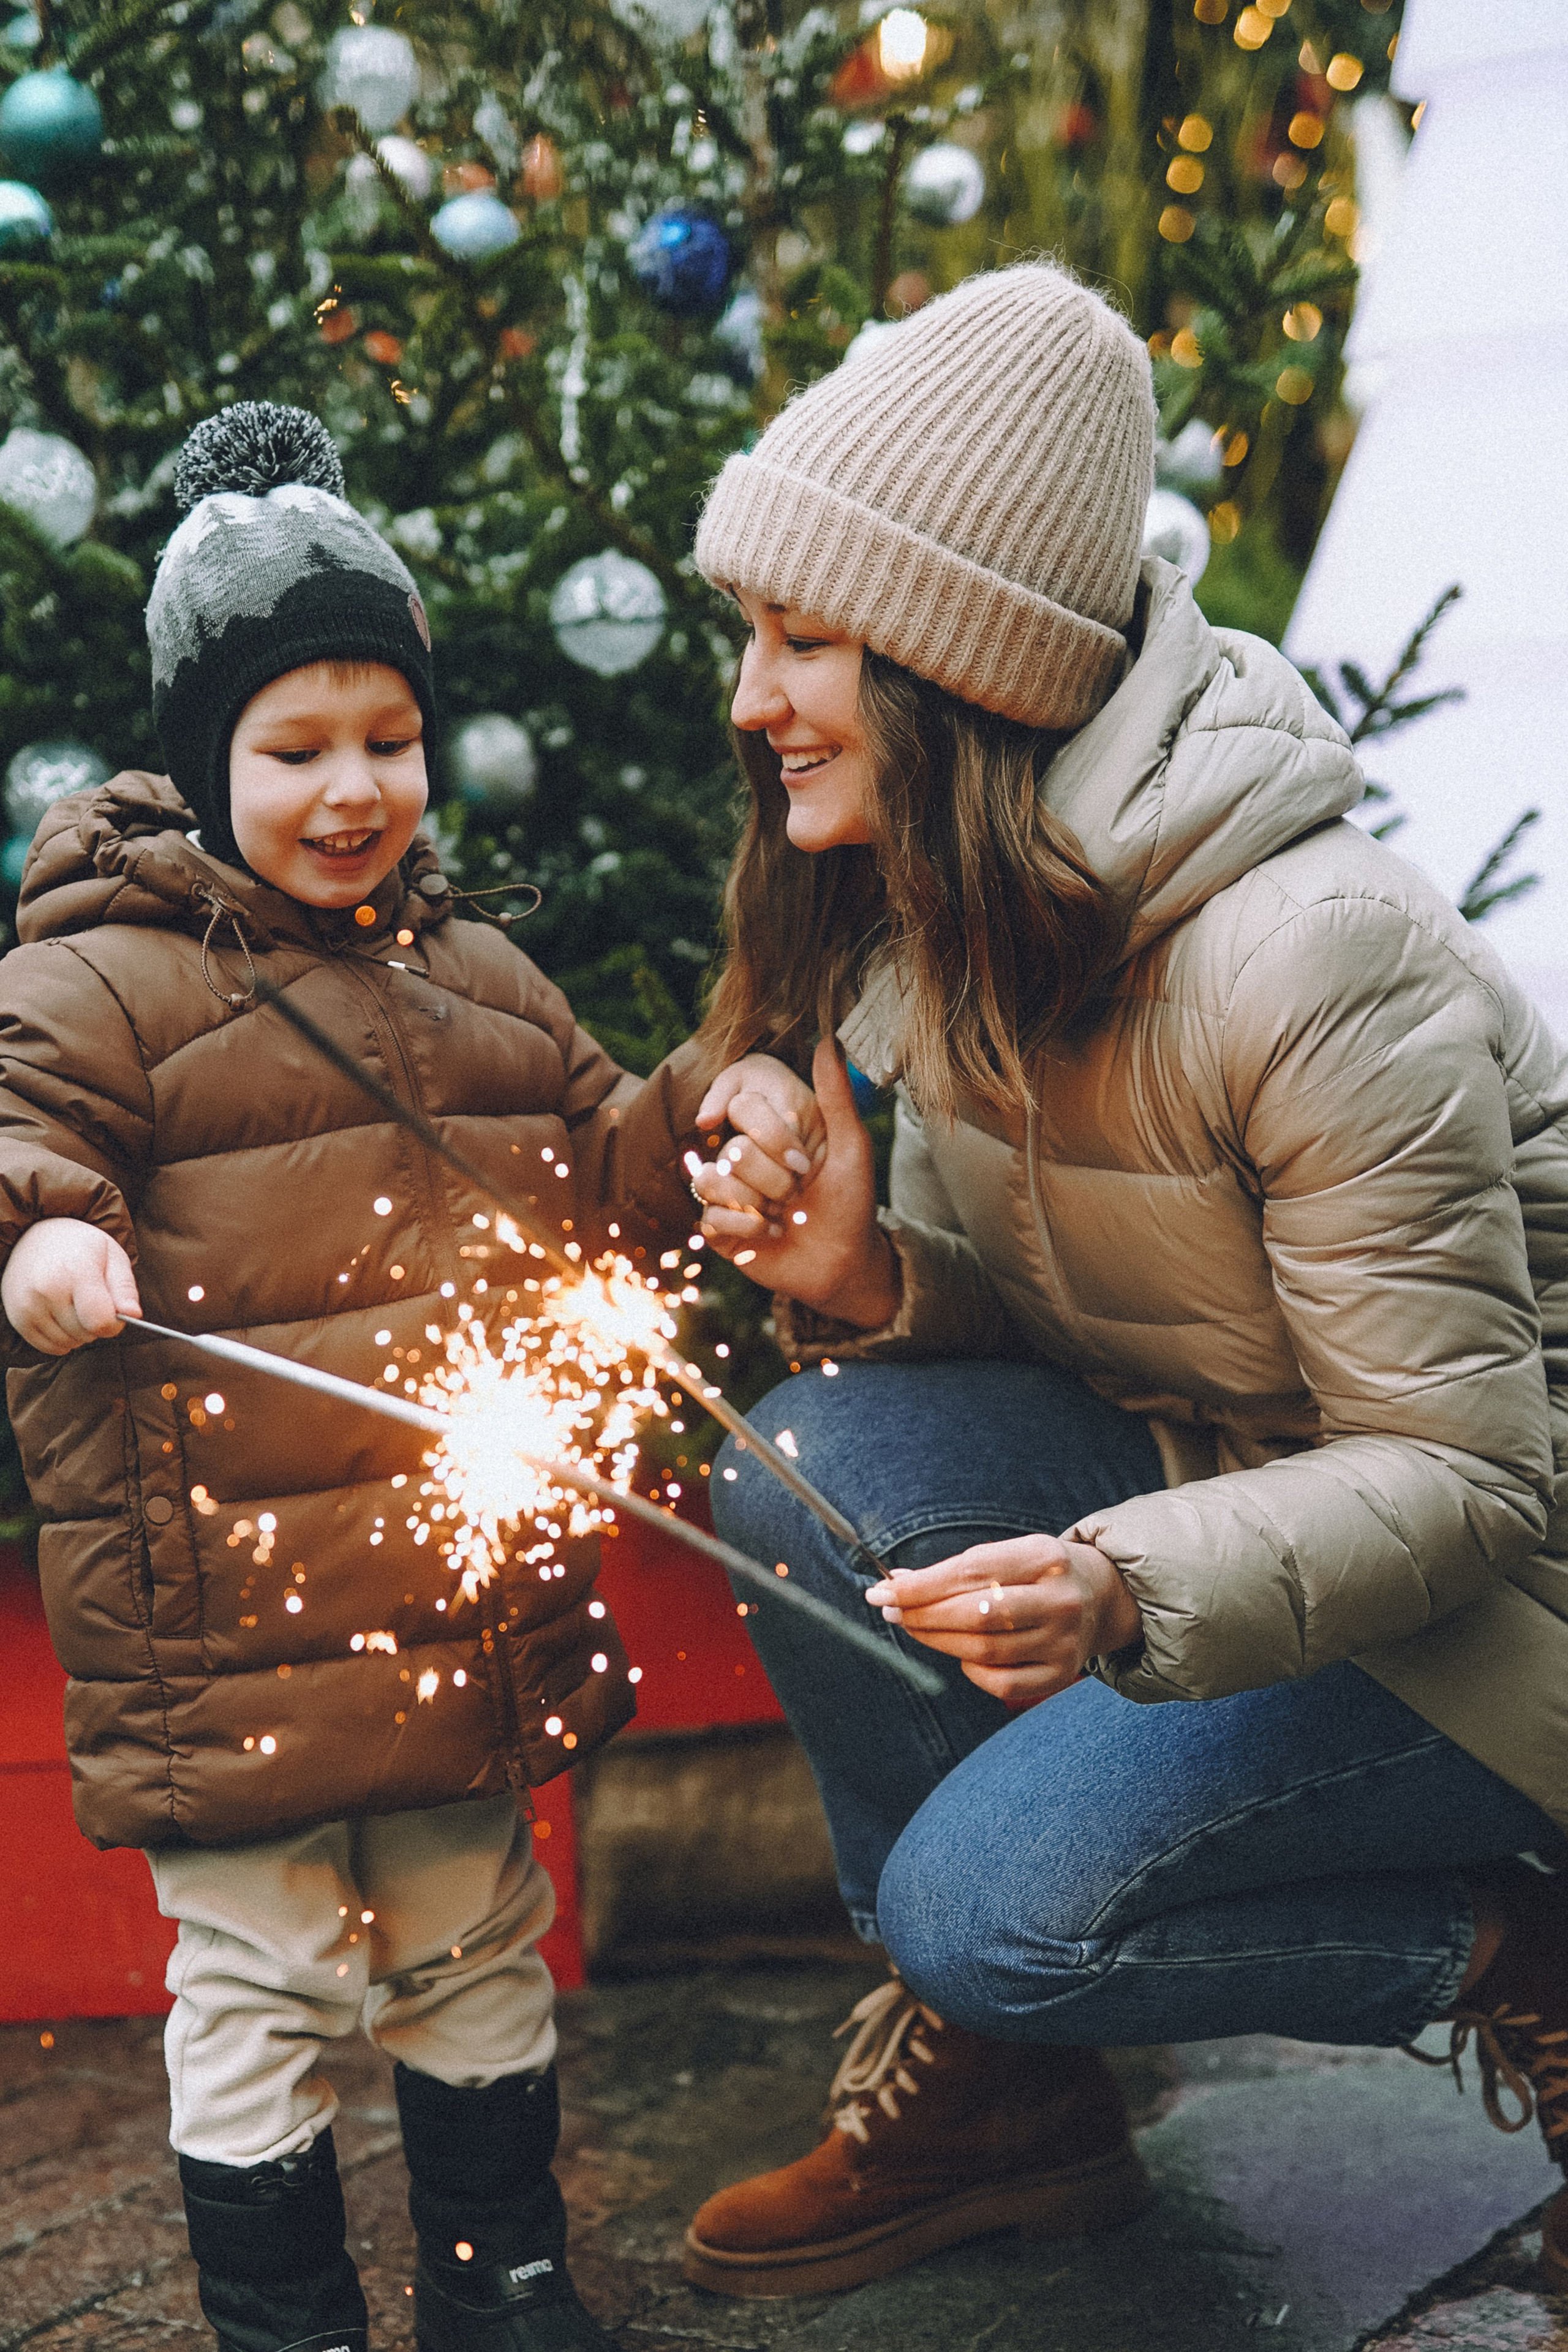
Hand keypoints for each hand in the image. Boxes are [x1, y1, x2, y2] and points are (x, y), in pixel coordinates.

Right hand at [2, 1217, 141, 1354]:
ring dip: (78, 1332)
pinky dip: (61, 1339)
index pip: (100, 1321)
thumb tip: (133, 1315)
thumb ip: (125, 1287)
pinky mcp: (18, 1318)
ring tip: (73, 1304)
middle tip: (90, 1300)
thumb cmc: (80, 1247)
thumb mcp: (112, 1255)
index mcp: (75, 1271)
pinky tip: (60, 1315)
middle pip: (86, 1334)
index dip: (114, 1323)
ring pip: (69, 1343)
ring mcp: (28, 1306)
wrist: (33, 1236)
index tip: (114, 1312)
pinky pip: (50, 1348)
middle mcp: (47, 1290)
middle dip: (96, 1324)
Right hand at [693, 1040, 900, 1328]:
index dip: (775, 1137)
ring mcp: (728, 1191)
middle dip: (776, 1178)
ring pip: (714, 1179)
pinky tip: (771, 1232)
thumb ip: (836, 1096)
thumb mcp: (851, 1146)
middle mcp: (744, 1155)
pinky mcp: (720, 1228)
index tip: (804, 1162)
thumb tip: (829, 1042)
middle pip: (732, 1148)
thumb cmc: (852, 1202)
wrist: (847, 1261)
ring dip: (758, 1201)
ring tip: (782, 1213)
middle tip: (798, 1192)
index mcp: (770, 1130)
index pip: (743, 1107)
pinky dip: (747, 1225)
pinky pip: (709, 1214)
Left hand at [863, 1532, 1141, 1706]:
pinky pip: (1000, 1683)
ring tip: (914, 1627)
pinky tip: (961, 1652)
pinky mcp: (1059, 1675)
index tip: (883, 1589)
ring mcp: (1063, 1642)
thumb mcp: (1010, 1553)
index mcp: (1045, 1558)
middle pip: (976, 1615)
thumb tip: (897, 1583)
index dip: (921, 1585)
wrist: (1101, 1597)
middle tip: (890, 1611)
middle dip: (922, 1614)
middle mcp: (1059, 1601)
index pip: (972, 1571)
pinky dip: (970, 1669)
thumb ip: (958, 1568)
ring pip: (983, 1650)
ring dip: (936, 1640)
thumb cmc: (1038, 1573)